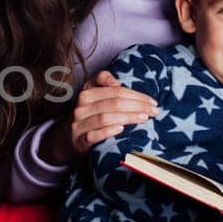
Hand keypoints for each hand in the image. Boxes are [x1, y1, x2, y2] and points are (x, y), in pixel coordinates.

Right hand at [41, 71, 158, 162]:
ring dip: (128, 117)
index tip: (151, 101)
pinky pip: (94, 135)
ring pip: (106, 117)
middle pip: (113, 103)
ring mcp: (79, 123)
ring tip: (144, 118)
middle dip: (137, 106)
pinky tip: (121, 130)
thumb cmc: (89, 114)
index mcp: (87, 91)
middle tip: (154, 111)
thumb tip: (118, 82)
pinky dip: (108, 132)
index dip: (135, 95)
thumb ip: (103, 81)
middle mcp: (81, 106)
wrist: (68, 138)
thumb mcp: (93, 93)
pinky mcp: (79, 140)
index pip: (115, 90)